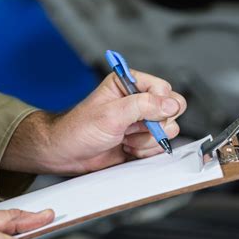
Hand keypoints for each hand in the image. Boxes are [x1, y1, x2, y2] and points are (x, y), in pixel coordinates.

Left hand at [1, 71, 186, 174]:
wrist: (67, 154)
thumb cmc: (79, 129)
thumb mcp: (111, 114)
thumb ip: (143, 106)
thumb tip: (171, 104)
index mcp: (130, 84)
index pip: (164, 89)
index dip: (160, 104)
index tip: (144, 115)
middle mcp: (138, 101)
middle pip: (172, 110)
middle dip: (155, 124)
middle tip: (133, 127)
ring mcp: (141, 122)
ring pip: (168, 130)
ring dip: (147, 140)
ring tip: (125, 139)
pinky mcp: (142, 140)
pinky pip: (159, 146)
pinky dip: (145, 151)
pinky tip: (127, 148)